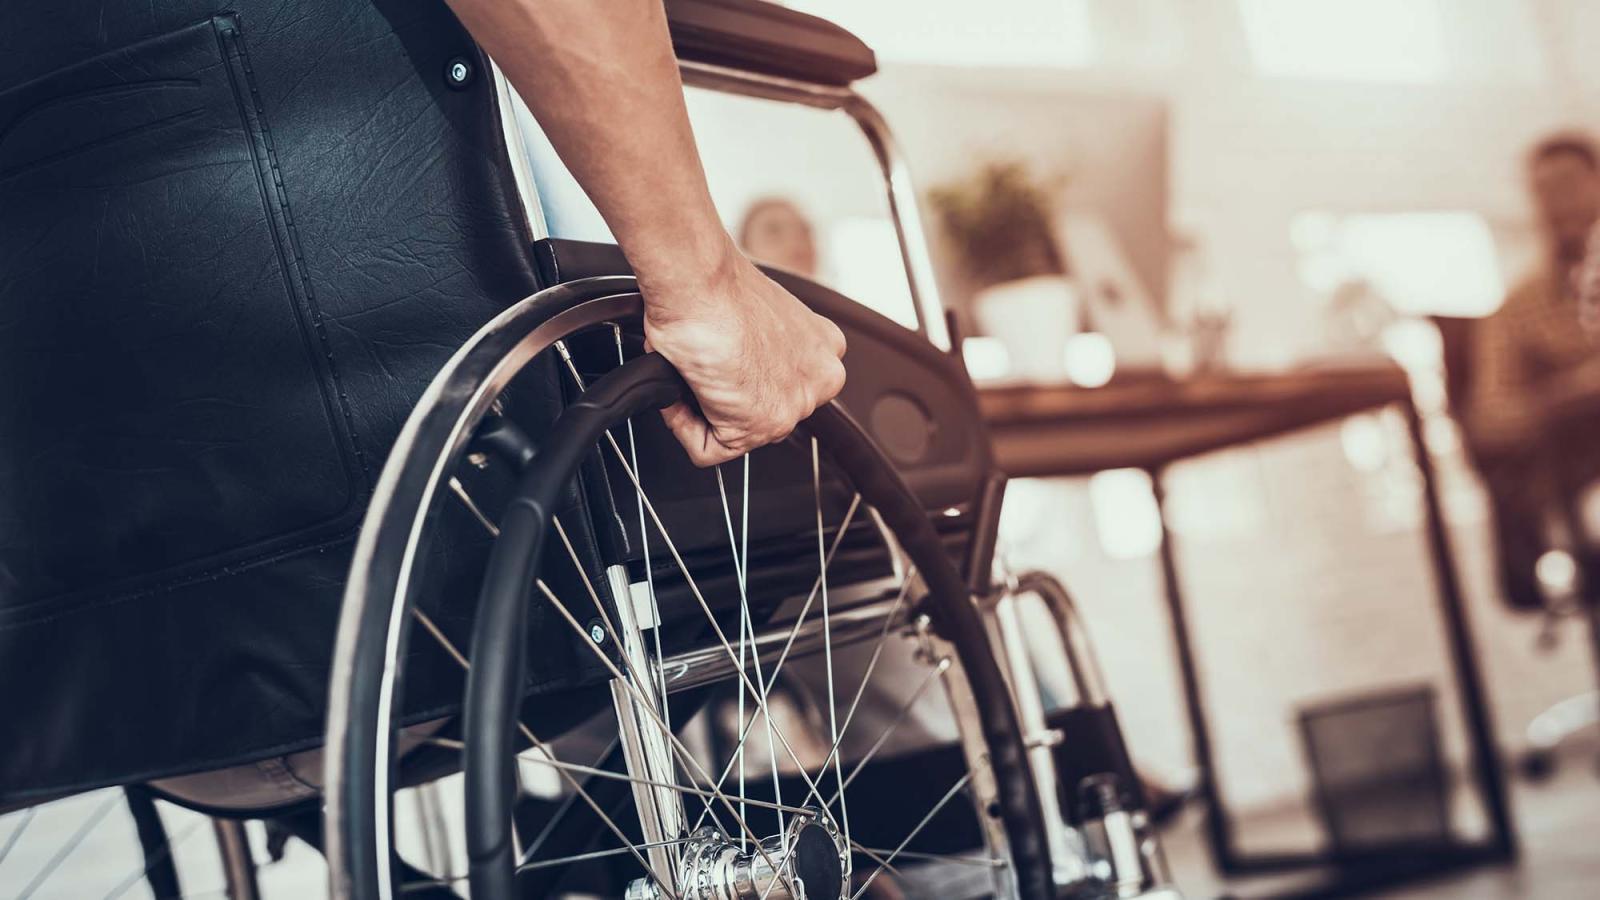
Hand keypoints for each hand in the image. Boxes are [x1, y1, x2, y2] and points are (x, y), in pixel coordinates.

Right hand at [640, 244, 846, 466]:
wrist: (698, 280)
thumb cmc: (714, 286)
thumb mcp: (755, 318)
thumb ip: (757, 350)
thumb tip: (730, 366)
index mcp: (822, 348)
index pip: (782, 386)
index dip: (740, 379)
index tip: (721, 364)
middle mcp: (819, 378)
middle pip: (760, 412)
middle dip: (723, 399)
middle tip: (700, 370)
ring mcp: (793, 405)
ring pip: (735, 433)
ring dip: (701, 410)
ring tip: (690, 374)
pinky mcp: (759, 425)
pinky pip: (708, 449)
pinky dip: (683, 426)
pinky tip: (680, 393)